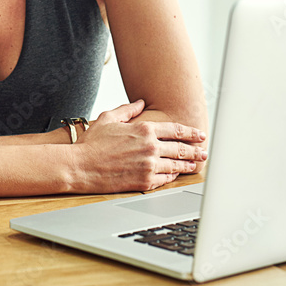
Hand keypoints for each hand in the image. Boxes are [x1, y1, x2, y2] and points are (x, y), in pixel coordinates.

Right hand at [74, 99, 206, 192]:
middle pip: (181, 148)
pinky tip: (176, 175)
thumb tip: (140, 103)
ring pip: (177, 165)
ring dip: (189, 165)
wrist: (81, 166)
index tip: (200, 135)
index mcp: (144, 129)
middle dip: (196, 150)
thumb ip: (128, 110)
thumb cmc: (92, 143)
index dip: (191, 133)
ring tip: (196, 165)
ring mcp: (149, 166)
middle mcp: (150, 147)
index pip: (176, 130)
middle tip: (204, 152)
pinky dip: (173, 176)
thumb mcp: (109, 118)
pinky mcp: (144, 182)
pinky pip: (165, 179)